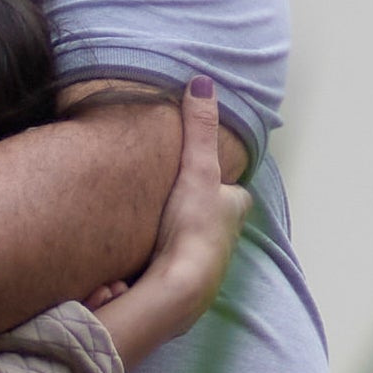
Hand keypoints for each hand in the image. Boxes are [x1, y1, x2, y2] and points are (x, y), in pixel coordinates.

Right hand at [85, 80, 252, 365]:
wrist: (176, 288)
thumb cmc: (192, 227)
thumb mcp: (196, 170)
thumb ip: (197, 129)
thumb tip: (202, 81)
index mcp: (232, 212)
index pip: (234, 193)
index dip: (222, 186)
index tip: (207, 179)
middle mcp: (225, 242)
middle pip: (212, 221)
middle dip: (197, 215)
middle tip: (172, 205)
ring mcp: (204, 270)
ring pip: (190, 248)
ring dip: (174, 244)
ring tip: (149, 235)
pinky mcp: (179, 291)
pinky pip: (168, 272)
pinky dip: (157, 267)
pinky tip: (138, 266)